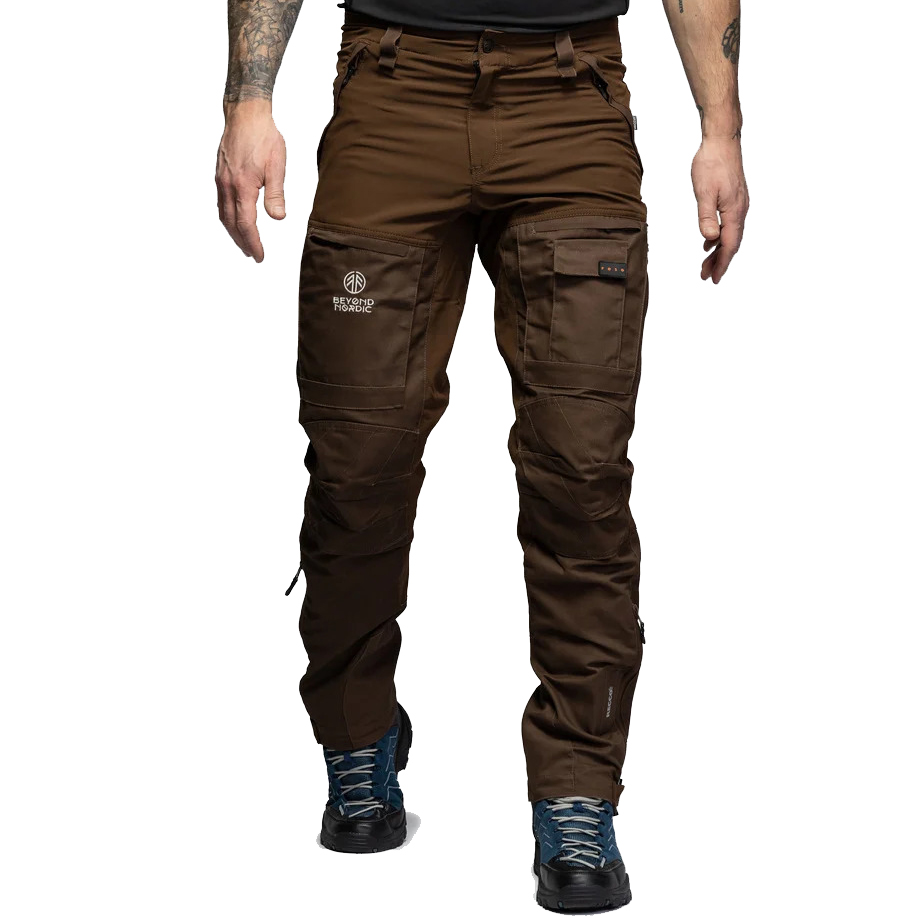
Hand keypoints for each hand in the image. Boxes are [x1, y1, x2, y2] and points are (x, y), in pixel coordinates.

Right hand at [216, 101, 286, 261]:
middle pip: (232, 223)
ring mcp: (221, 180)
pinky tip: (234, 221)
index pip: (246, 224)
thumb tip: (278, 218)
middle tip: (253, 255)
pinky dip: (227, 217)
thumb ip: (276, 193)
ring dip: (233, 232)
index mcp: (242, 186)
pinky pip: (221, 203)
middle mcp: (227, 185)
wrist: (245, 113)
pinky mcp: (220, 175)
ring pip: (224, 214)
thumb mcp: (277, 165)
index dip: (253, 243)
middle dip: (242, 242)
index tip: (259, 256)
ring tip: (244, 243)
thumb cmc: (264, 136)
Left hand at [691, 136, 749, 283]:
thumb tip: (710, 238)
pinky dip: (719, 237)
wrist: (722, 140)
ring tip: (705, 264)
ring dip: (718, 251)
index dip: (722, 264)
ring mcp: (739, 204)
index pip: (729, 245)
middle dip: (719, 262)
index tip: (713, 279)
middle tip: (705, 276)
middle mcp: (740, 210)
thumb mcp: (704, 192)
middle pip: (731, 243)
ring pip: (730, 235)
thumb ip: (706, 217)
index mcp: (734, 211)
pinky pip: (729, 225)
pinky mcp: (734, 199)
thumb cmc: (711, 163)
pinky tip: (709, 242)